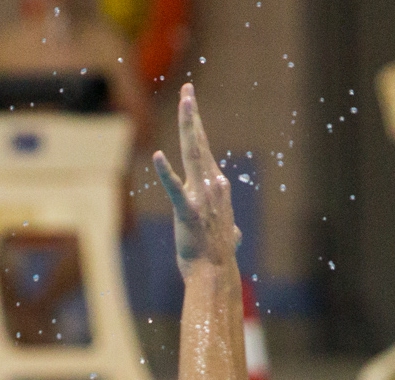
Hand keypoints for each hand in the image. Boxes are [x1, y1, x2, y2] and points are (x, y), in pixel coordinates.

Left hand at [153, 83, 240, 277]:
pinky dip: (166, 172)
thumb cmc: (218, 257)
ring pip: (192, 154)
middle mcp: (212, 185)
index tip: (190, 104)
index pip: (204, 150)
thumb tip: (236, 235)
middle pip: (199, 143)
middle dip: (193, 114)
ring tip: (185, 102)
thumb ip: (230, 230)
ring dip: (189, 126)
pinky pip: (174, 188)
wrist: (215, 273)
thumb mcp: (228, 237)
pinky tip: (158, 155)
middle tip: (187, 90)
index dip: (197, 126)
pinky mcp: (187, 211)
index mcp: (217, 186)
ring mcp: (201, 196)